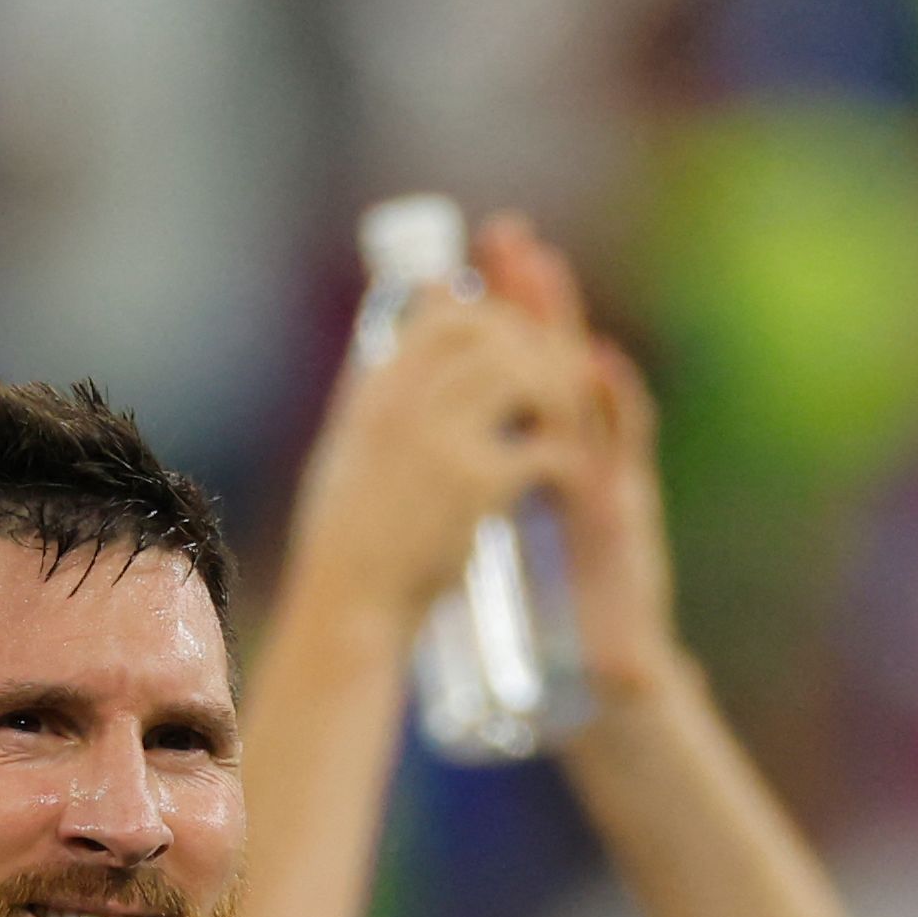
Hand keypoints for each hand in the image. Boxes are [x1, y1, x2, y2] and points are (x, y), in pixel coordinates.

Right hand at [283, 244, 590, 638]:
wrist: (350, 600)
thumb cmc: (350, 537)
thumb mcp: (349, 450)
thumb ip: (378, 400)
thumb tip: (389, 364)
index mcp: (379, 392)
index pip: (445, 316)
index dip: (493, 321)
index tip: (517, 350)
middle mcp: (408, 404)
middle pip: (491, 335)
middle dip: (534, 350)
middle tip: (558, 387)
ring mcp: (444, 442)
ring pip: (525, 376)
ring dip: (557, 397)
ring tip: (567, 429)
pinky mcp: (478, 487)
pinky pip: (545, 445)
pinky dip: (567, 458)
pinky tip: (568, 479)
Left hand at [478, 218, 680, 691]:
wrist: (600, 694)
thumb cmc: (552, 629)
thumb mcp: (504, 550)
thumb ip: (480, 498)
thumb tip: (418, 468)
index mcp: (546, 464)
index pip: (521, 375)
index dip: (503, 317)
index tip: (471, 261)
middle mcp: (582, 462)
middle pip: (558, 365)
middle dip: (538, 300)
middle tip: (512, 238)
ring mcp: (608, 486)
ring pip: (592, 393)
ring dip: (570, 329)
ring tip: (551, 276)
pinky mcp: (625, 520)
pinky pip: (621, 451)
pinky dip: (614, 406)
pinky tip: (599, 365)